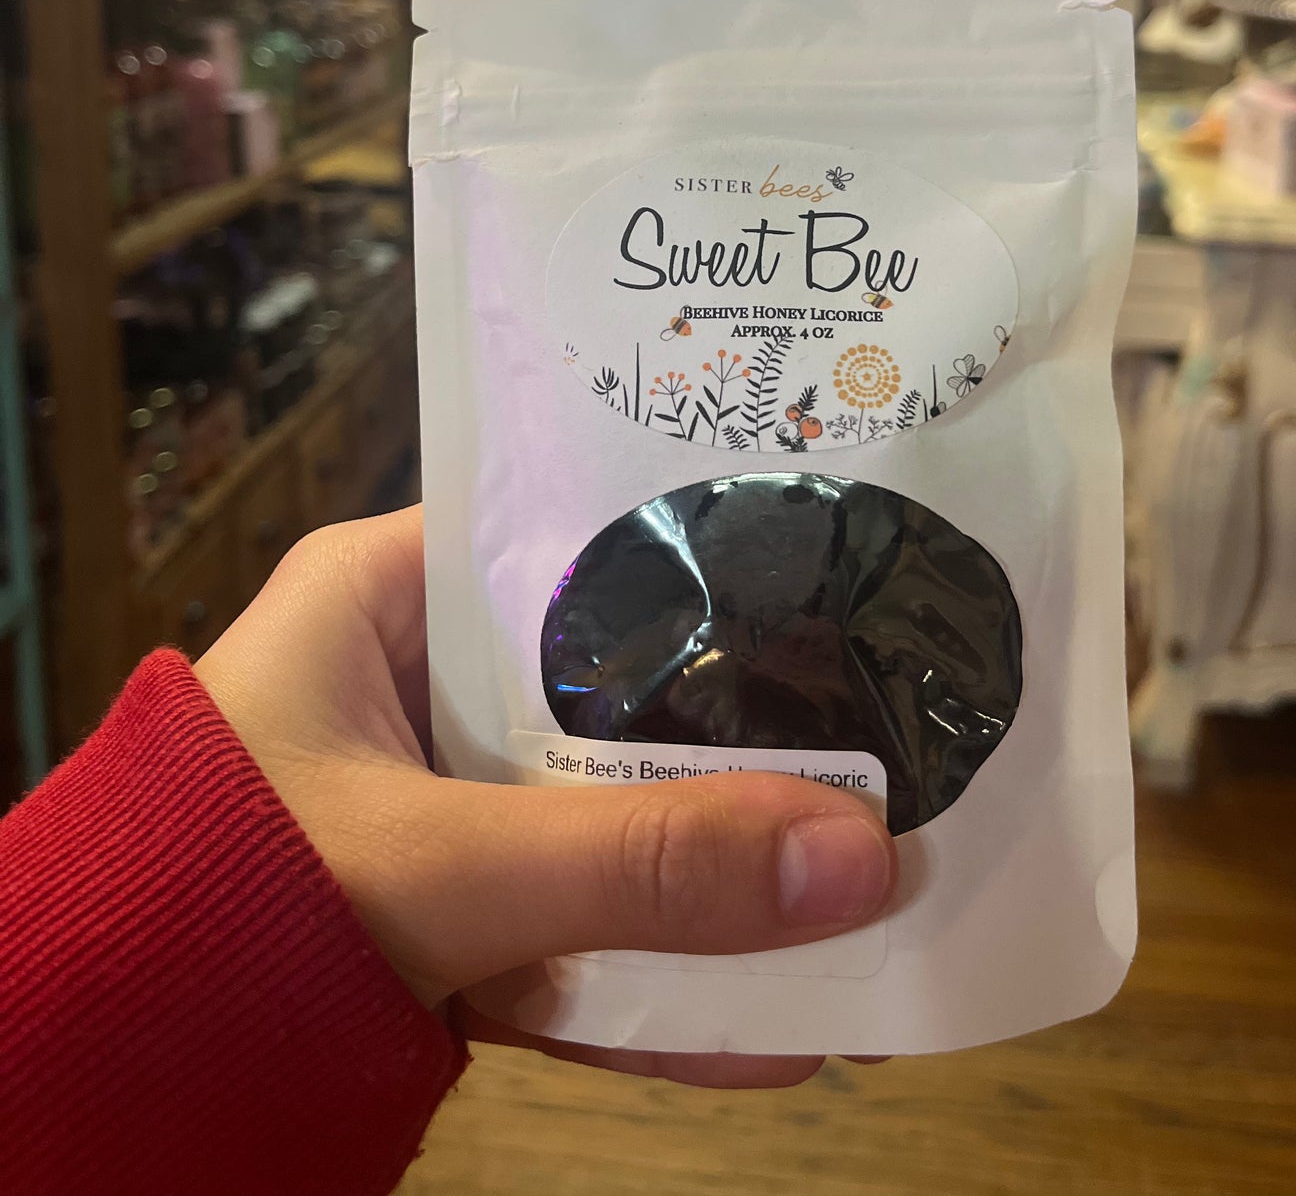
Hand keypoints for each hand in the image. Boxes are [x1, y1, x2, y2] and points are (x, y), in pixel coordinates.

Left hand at [196, 507, 895, 1088]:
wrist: (91, 1082)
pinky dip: (654, 984)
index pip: (566, 534)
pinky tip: (776, 1028)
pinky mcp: (438, 926)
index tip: (827, 570)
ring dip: (711, 872)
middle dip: (734, 734)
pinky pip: (568, 936)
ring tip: (861, 888)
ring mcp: (431, 813)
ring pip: (600, 820)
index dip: (694, 551)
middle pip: (606, 689)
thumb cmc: (225, 892)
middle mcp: (410, 689)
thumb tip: (862, 855)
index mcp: (382, 595)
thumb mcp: (442, 863)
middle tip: (883, 729)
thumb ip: (638, 860)